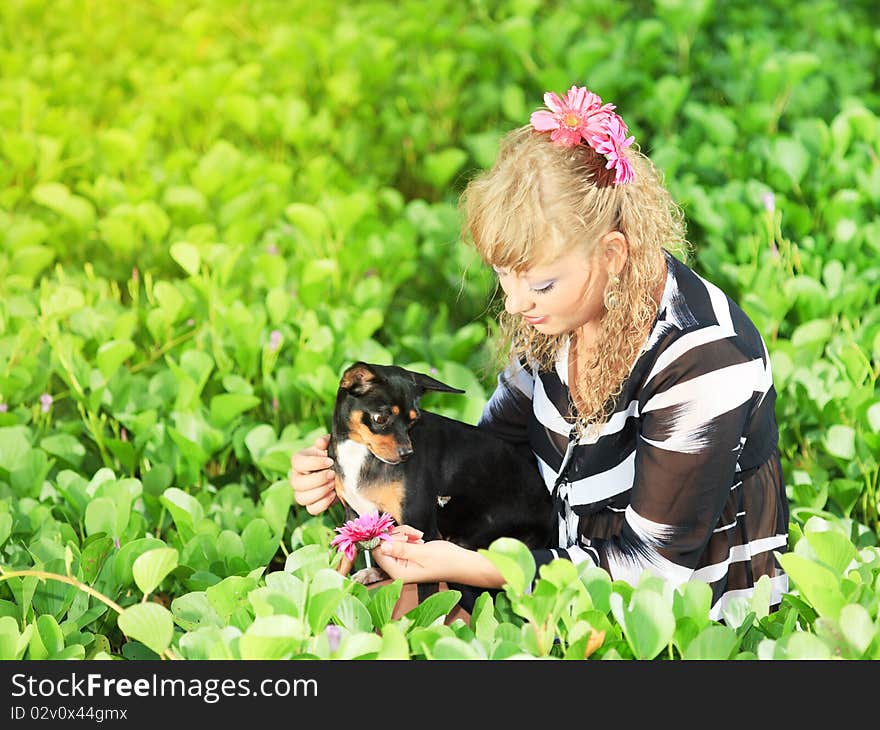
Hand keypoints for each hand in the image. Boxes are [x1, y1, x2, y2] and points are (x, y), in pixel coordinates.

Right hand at [290, 434, 337, 514]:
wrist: (343, 472)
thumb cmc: (334, 456)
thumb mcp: (331, 446)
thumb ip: (326, 442)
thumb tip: (320, 442)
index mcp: (299, 461)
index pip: (297, 463)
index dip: (313, 463)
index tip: (330, 461)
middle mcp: (296, 478)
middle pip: (297, 483)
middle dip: (317, 480)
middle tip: (333, 474)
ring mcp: (302, 493)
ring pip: (301, 498)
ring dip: (320, 492)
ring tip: (333, 485)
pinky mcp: (311, 505)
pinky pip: (311, 509)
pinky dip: (323, 504)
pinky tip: (333, 494)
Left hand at [372, 529, 503, 588]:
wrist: (462, 562)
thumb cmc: (446, 561)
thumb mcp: (423, 553)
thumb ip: (401, 549)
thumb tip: (382, 545)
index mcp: (399, 573)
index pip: (378, 553)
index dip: (385, 539)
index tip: (397, 532)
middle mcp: (398, 570)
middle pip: (383, 545)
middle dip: (397, 535)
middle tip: (413, 535)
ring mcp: (402, 562)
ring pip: (392, 540)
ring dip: (404, 533)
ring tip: (418, 536)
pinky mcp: (407, 555)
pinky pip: (400, 541)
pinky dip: (407, 535)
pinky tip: (418, 538)